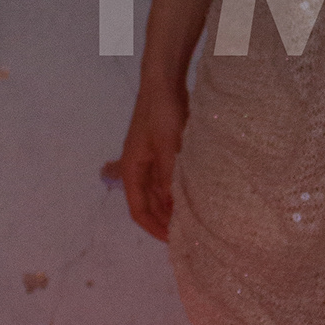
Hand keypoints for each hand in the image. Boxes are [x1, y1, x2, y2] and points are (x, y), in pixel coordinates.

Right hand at [116, 80, 187, 241]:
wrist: (164, 83)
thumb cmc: (162, 115)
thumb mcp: (169, 149)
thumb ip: (170, 179)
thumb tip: (175, 209)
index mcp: (132, 171)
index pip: (138, 210)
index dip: (154, 228)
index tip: (173, 242)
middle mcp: (137, 169)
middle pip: (148, 204)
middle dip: (164, 221)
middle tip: (187, 235)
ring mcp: (149, 160)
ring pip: (158, 193)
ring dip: (171, 207)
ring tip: (192, 221)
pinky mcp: (162, 151)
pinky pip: (167, 180)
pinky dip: (176, 191)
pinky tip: (192, 196)